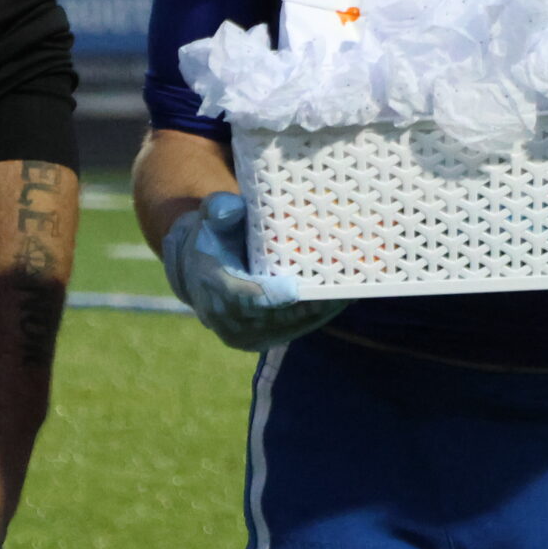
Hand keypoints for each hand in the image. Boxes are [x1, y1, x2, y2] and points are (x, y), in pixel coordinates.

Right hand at [162, 193, 345, 352]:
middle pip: (276, 316)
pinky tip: (342, 301)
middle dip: (310, 303)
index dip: (270, 295)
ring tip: (352, 291)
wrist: (195, 272)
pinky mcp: (260, 341)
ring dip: (321, 311)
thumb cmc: (212, 237)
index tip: (296, 288)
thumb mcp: (209, 217)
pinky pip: (293, 331)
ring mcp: (244, 335)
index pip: (243, 297)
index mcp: (212, 286)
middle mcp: (226, 319)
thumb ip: (220, 209)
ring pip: (290, 327)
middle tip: (345, 286)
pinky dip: (317, 316)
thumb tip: (234, 208)